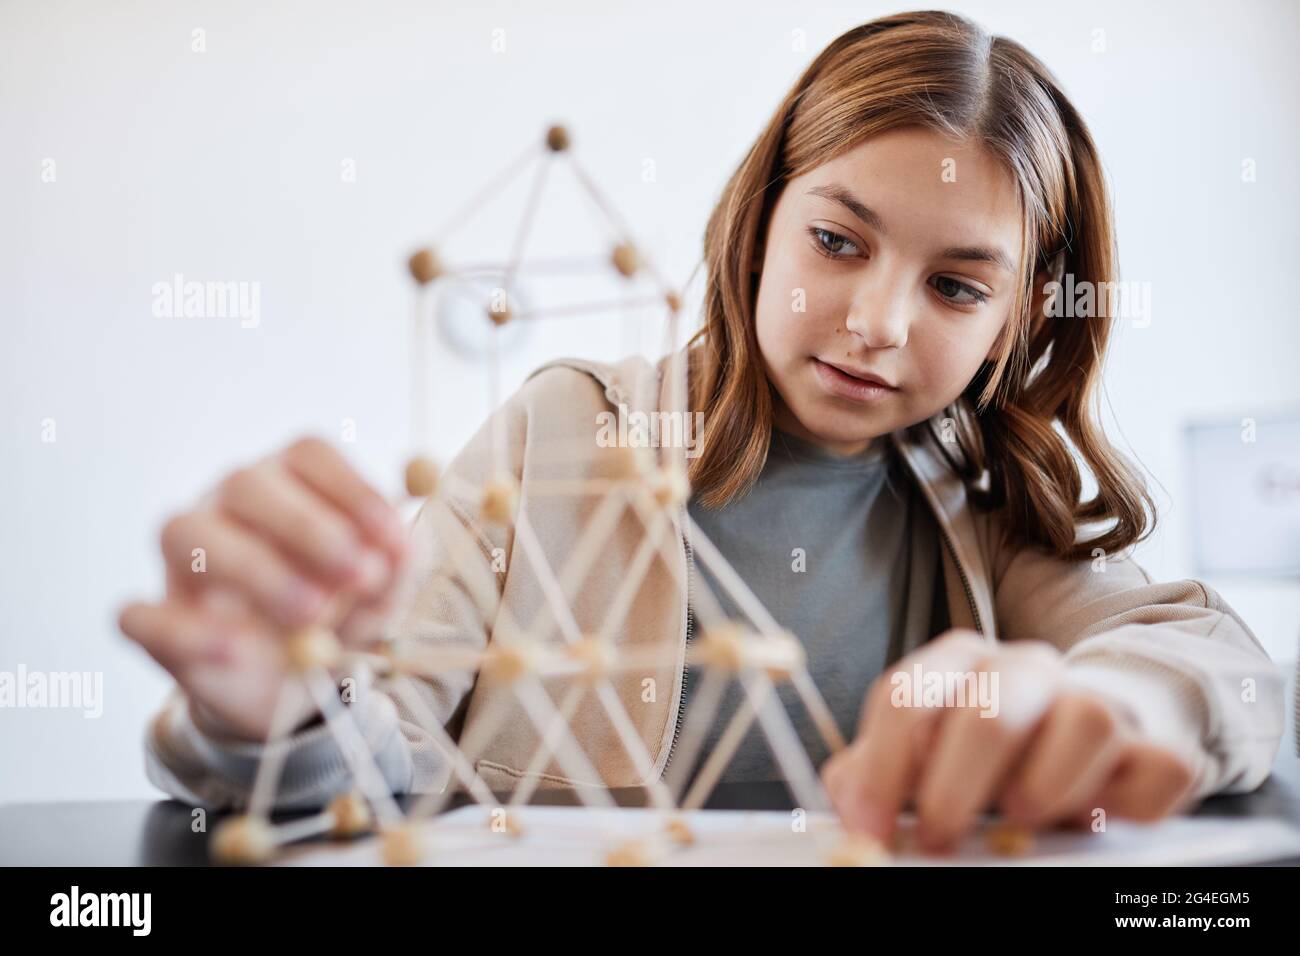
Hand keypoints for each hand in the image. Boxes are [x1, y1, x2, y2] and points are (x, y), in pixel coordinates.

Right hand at [118, 437, 408, 741]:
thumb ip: (397, 568)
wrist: (297, 690)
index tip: (394, 538)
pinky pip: (140, 615)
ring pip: (186, 532)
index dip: (353, 490)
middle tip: (358, 574)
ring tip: (311, 614)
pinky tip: (235, 651)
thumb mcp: (384, 593)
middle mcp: (227, 504)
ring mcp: (182, 558)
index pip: (308, 455)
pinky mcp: (157, 620)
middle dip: (308, 527)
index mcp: (288, 481)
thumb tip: (405, 549)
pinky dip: (185, 632)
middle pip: (248, 483)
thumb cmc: (342, 614)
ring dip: (254, 569)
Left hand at [821, 629, 1198, 851]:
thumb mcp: (924, 757)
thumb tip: (846, 807)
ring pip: (1086, 718)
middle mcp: (1027, 669)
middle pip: (990, 707)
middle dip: (955, 784)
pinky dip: (1124, 805)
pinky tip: (1092, 821)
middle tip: (939, 837)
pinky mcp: (1157, 746)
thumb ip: (879, 774)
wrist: (1091, 738)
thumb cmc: (989, 754)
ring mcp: (1097, 701)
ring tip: (1021, 818)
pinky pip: (1156, 767)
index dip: (881, 767)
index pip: (908, 694)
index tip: (867, 826)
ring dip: (1046, 784)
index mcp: (961, 664)